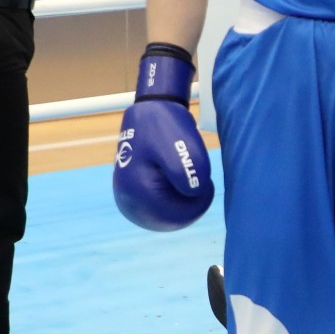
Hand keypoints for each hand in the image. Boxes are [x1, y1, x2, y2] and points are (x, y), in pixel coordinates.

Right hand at [114, 44, 214, 230]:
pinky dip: (171, 201)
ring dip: (181, 202)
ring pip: (164, 218)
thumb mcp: (184, 146)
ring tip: (187, 178)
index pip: (178, 216)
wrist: (149, 113)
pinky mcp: (130, 197)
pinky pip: (156, 211)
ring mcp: (126, 200)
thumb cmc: (167, 126)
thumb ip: (190, 174)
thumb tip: (193, 194)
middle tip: (200, 181)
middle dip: (190, 204)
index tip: (208, 183)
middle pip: (171, 220)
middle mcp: (127, 200)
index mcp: (138, 190)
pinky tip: (178, 183)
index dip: (200, 203)